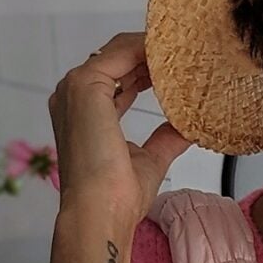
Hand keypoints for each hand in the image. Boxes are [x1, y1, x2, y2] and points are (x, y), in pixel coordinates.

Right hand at [47, 30, 190, 248]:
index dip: (146, 68)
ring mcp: (77, 87)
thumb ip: (165, 138)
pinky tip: (173, 56)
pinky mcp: (86, 85)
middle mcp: (74, 95)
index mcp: (83, 112)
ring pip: (119, 52)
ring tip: (186, 53)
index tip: (177, 68)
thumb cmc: (116, 197)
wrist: (99, 213)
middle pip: (117, 59)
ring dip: (152, 50)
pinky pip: (121, 53)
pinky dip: (148, 50)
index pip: (116, 76)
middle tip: (187, 55)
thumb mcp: (149, 160)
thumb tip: (188, 128)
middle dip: (151, 55)